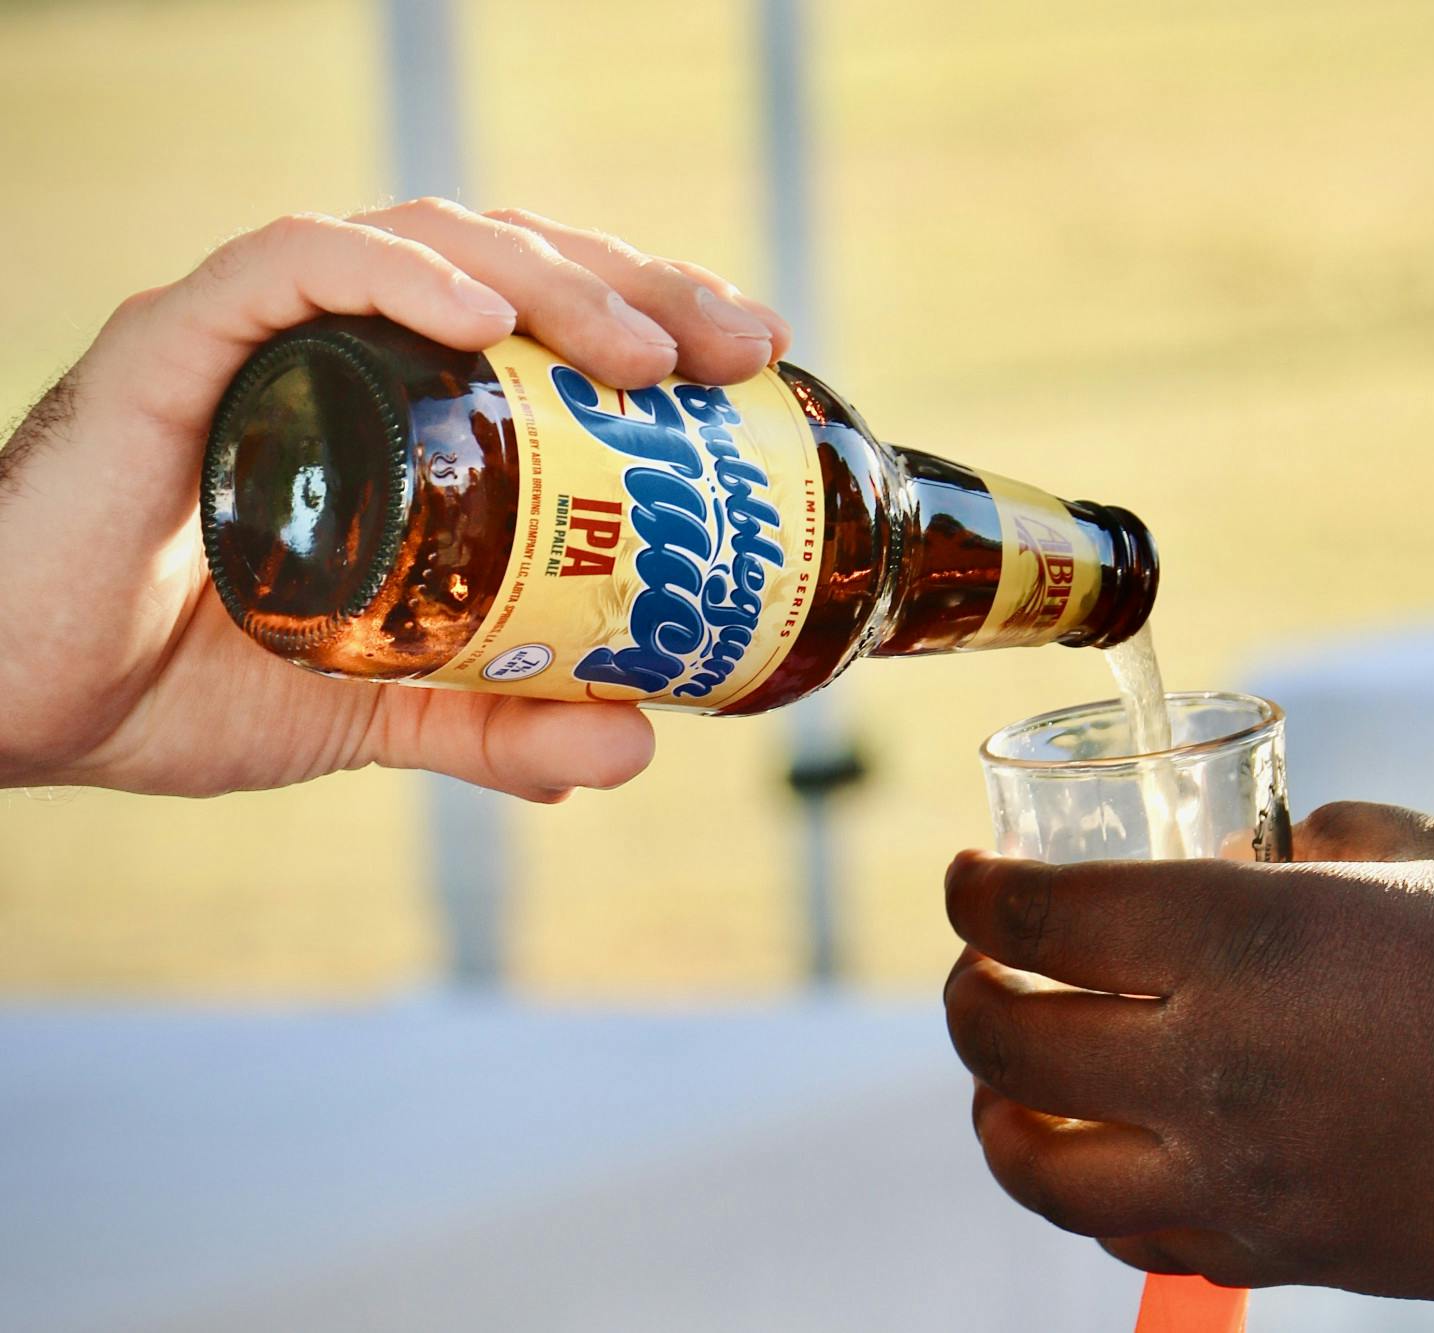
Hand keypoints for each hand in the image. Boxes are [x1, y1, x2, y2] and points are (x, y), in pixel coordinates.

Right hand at [0, 200, 789, 799]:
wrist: (9, 704)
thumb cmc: (171, 682)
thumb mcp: (372, 706)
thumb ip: (492, 723)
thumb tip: (632, 748)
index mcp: (383, 404)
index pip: (536, 317)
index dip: (649, 314)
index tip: (748, 360)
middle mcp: (327, 348)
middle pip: (506, 264)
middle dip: (634, 286)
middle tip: (735, 347)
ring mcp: (251, 339)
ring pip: (418, 242)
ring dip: (546, 278)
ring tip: (641, 349)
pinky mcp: (169, 350)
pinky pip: (286, 268)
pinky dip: (389, 275)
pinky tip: (476, 316)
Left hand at [942, 802, 1433, 1312]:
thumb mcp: (1432, 849)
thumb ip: (1315, 838)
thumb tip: (1258, 849)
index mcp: (1247, 941)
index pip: (1040, 919)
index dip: (978, 892)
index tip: (971, 878)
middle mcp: (1216, 1065)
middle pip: (1007, 1040)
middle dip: (969, 993)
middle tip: (983, 963)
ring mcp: (1239, 1176)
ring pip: (1039, 1168)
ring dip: (999, 1111)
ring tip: (1012, 1073)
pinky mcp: (1278, 1251)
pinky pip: (1129, 1237)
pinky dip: (1089, 1190)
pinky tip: (1109, 1149)